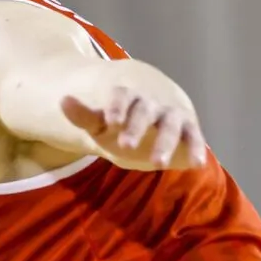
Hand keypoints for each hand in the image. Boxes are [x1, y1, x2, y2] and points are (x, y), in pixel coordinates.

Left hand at [62, 85, 207, 170]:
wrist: (152, 114)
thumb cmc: (121, 121)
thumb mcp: (100, 122)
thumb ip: (84, 114)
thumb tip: (62, 101)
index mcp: (129, 96)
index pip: (122, 96)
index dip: (117, 107)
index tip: (111, 120)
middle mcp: (153, 102)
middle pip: (145, 111)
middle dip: (136, 127)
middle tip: (125, 146)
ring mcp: (172, 114)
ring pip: (171, 125)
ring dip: (166, 142)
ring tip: (157, 163)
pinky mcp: (189, 128)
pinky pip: (194, 137)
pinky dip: (196, 149)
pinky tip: (197, 164)